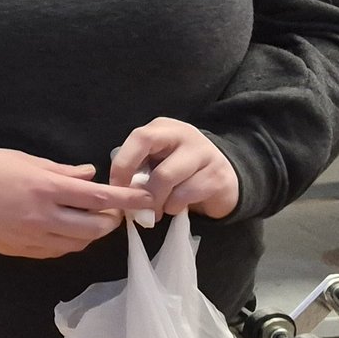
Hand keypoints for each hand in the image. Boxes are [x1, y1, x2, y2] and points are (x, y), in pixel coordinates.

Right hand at [0, 148, 152, 258]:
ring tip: (93, 221)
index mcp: (47, 189)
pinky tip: (69, 232)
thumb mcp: (25, 159)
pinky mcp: (23, 250)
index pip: (98, 198)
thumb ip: (61, 170)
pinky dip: (71, 243)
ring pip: (78, 243)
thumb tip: (89, 175)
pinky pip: (57, 251)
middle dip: (111, 220)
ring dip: (92, 234)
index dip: (125, 199)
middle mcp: (44, 217)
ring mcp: (34, 237)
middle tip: (114, 211)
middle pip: (93, 227)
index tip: (144, 198)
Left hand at [109, 118, 241, 221]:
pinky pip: (184, 195)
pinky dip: (173, 207)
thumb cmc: (178, 171)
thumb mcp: (155, 162)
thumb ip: (137, 169)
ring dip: (156, 201)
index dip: (122, 165)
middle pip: (150, 150)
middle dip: (140, 185)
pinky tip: (176, 207)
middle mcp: (184, 134)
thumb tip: (118, 191)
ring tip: (156, 210)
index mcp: (163, 128)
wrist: (222, 179)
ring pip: (166, 178)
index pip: (139, 138)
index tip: (116, 189)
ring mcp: (204, 153)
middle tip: (135, 206)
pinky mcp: (217, 176)